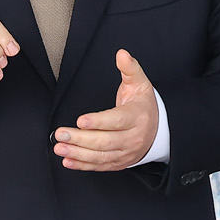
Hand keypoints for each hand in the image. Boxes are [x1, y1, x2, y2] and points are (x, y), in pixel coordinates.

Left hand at [55, 50, 158, 170]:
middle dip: (80, 139)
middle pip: (105, 141)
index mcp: (137, 117)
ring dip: (78, 153)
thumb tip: (121, 54)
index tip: (81, 120)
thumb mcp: (140, 84)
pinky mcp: (119, 162)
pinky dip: (83, 165)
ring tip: (60, 147)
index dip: (99, 122)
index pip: (117, 121)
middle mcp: (132, 137)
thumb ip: (130, 68)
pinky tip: (68, 161)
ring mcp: (126, 152)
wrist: (159, 129)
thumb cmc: (144, 105)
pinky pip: (100, 166)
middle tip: (61, 133)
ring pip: (101, 156)